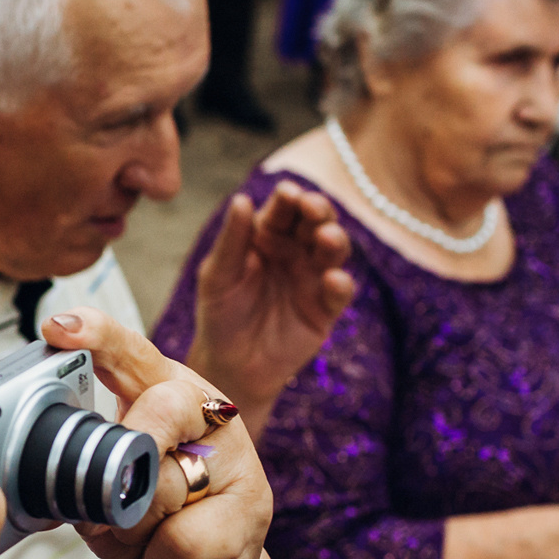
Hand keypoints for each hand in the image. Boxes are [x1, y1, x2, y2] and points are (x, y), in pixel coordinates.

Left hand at [42, 311, 273, 558]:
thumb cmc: (149, 522)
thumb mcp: (106, 484)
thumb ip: (85, 460)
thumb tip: (56, 454)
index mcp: (164, 392)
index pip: (130, 353)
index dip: (97, 337)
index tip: (58, 328)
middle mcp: (206, 412)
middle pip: (155, 414)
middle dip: (122, 465)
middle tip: (118, 500)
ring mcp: (237, 459)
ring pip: (158, 491)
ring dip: (132, 532)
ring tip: (146, 539)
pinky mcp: (252, 511)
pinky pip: (178, 542)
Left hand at [187, 182, 354, 417]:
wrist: (229, 364)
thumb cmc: (220, 313)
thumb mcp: (218, 276)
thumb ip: (231, 240)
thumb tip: (241, 199)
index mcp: (267, 235)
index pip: (283, 209)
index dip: (288, 199)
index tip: (288, 193)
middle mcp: (295, 251)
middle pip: (315, 222)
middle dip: (318, 211)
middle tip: (312, 208)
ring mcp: (313, 278)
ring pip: (334, 251)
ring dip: (334, 240)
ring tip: (326, 238)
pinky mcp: (326, 309)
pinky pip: (339, 293)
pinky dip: (340, 284)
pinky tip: (333, 279)